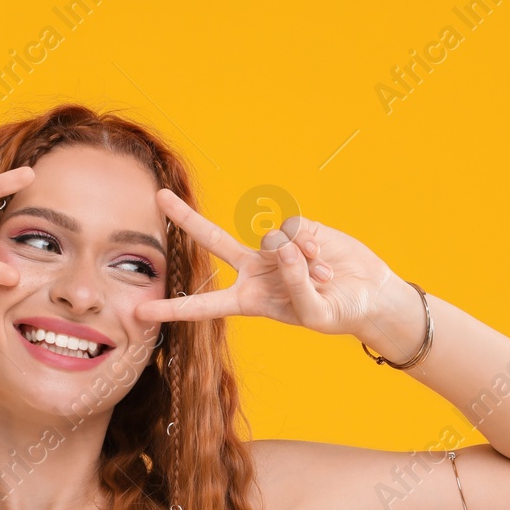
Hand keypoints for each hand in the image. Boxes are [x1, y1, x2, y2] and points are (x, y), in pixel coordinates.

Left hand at [132, 188, 397, 336]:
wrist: (368, 294)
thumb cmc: (338, 312)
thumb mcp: (315, 312)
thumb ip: (295, 283)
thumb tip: (282, 246)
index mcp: (250, 300)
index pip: (205, 306)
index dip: (174, 309)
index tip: (141, 312)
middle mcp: (255, 270)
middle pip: (213, 240)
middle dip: (187, 218)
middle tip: (159, 196)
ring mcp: (275, 247)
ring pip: (271, 238)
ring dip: (300, 259)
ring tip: (323, 275)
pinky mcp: (298, 229)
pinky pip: (294, 228)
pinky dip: (311, 245)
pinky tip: (326, 257)